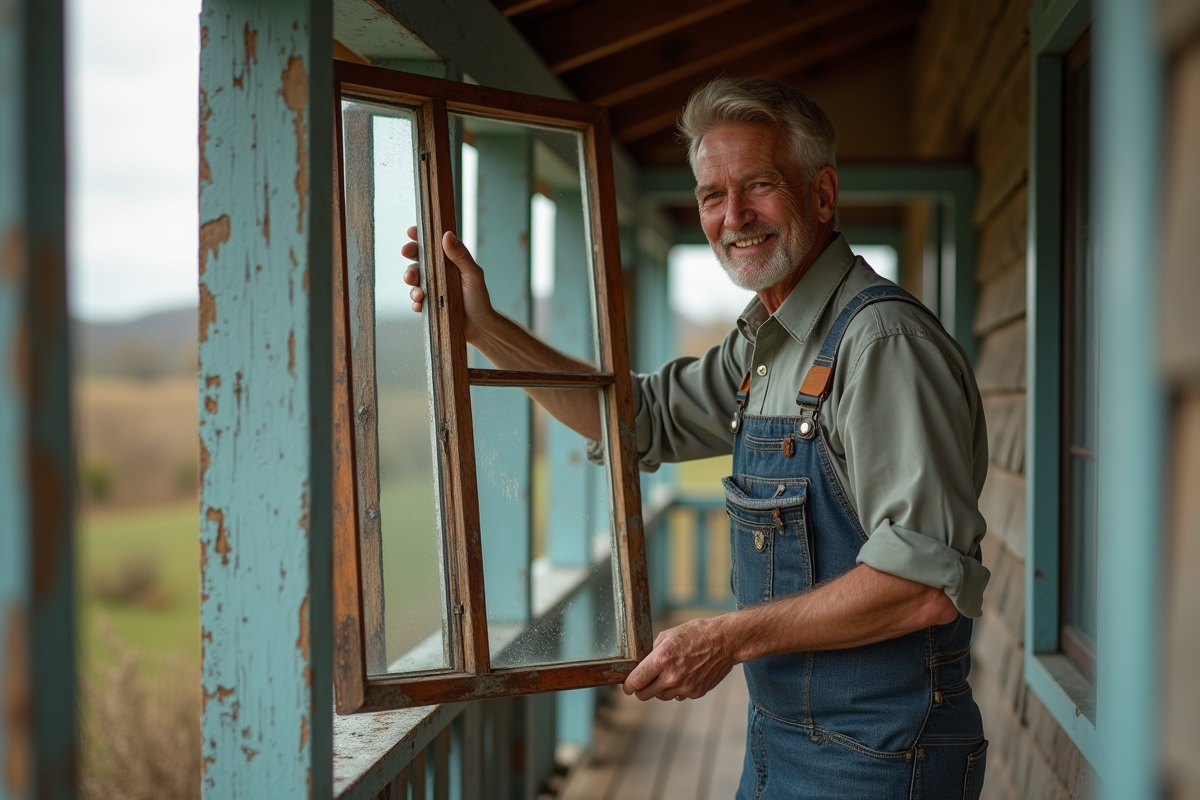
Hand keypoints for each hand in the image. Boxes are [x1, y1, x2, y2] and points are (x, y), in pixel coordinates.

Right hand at [401, 227, 495, 342]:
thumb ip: (461, 256)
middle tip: (408, 262)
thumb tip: (447, 235)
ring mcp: (432, 289)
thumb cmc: (479, 299)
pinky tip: (421, 304)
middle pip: (417, 262)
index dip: (419, 238)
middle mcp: (438, 273)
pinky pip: (416, 301)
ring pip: (414, 282)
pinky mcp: (429, 305)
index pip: (431, 246)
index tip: (411, 232)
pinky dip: (416, 302)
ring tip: (419, 292)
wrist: (479, 327)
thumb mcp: (473, 275)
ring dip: (412, 284)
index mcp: (448, 262)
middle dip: (410, 261)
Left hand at [622, 618, 735, 701]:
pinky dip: (677, 689)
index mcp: (662, 659)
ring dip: (660, 689)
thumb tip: (641, 666)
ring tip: (669, 673)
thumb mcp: (668, 635)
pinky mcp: (696, 693)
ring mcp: (685, 687)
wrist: (724, 641)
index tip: (627, 687)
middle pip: (645, 695)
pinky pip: (678, 696)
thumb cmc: (695, 634)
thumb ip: (652, 652)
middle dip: (641, 690)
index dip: (628, 686)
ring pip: (661, 697)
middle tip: (643, 683)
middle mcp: (672, 676)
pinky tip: (684, 675)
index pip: (636, 681)